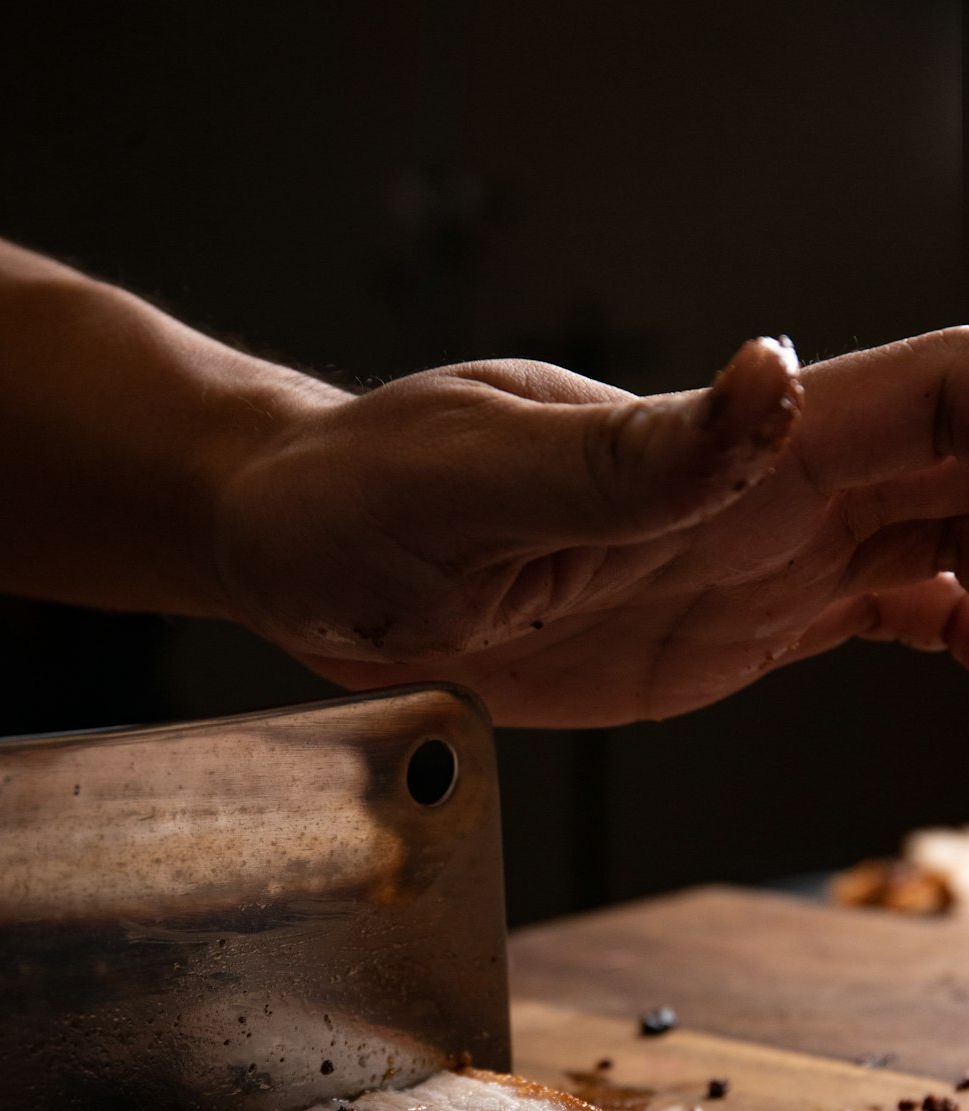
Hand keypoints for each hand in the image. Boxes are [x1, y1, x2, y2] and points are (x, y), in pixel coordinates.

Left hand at [213, 330, 968, 726]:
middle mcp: (772, 494)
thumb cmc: (369, 494)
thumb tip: (769, 375)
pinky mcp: (732, 625)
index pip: (937, 397)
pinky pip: (883, 615)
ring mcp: (762, 561)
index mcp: (733, 443)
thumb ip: (637, 453)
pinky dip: (961, 629)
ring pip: (951, 542)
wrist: (313, 557)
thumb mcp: (484, 476)